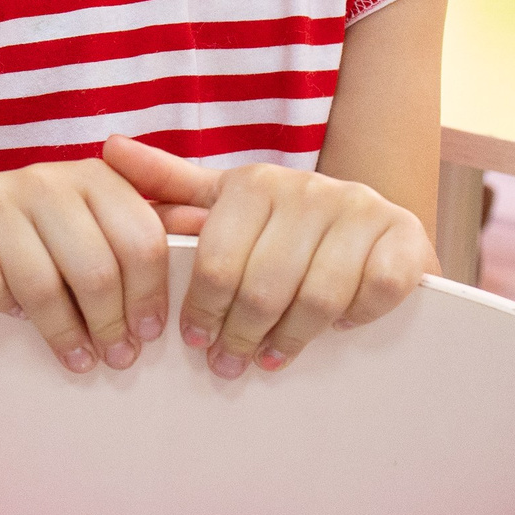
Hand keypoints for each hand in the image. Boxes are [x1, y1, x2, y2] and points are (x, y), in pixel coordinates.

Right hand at [0, 156, 172, 374]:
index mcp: (95, 175)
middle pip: (95, 268)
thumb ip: (150, 226)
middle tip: (118, 358)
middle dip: (112, 324)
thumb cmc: (47, 231)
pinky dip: (4, 308)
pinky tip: (17, 318)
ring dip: (64, 333)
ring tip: (80, 359)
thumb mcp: (101, 217)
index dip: (150, 295)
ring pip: (40, 283)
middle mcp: (45, 178)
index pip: (141, 239)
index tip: (150, 333)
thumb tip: (207, 234)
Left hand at [105, 137, 432, 377]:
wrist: (375, 224)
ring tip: (270, 358)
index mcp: (257, 182)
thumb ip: (170, 184)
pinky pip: (374, 291)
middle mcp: (309, 188)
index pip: (217, 260)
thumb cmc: (284, 226)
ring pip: (316, 296)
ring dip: (291, 338)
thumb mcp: (227, 203)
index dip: (203, 310)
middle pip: (263, 286)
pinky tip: (339, 327)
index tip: (197, 342)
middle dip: (241, 334)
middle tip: (229, 364)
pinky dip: (355, 317)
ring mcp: (361, 210)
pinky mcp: (405, 236)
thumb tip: (109, 149)